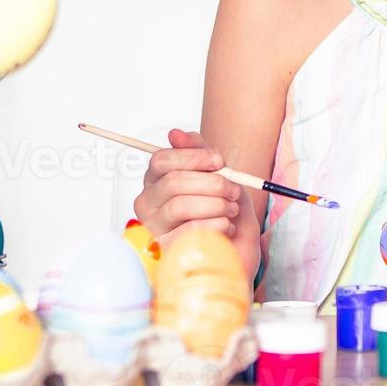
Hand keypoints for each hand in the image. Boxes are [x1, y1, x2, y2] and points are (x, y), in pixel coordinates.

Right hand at [133, 129, 248, 244]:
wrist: (238, 250)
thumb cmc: (226, 213)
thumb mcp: (220, 177)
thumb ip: (199, 153)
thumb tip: (175, 133)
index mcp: (157, 182)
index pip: (162, 161)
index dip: (193, 157)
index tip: (220, 162)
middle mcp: (148, 204)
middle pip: (173, 182)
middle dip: (212, 183)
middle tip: (233, 190)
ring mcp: (154, 229)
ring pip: (180, 205)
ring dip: (216, 204)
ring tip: (231, 210)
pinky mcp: (167, 251)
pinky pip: (191, 230)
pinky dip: (218, 225)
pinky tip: (226, 228)